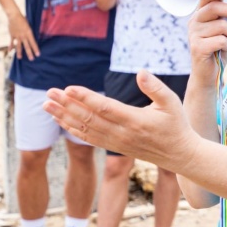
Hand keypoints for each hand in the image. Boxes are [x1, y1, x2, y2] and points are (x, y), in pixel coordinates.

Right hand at [8, 11, 39, 59]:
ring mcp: (17, 36)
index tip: (38, 54)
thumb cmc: (23, 19)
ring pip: (18, 46)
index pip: (33, 42)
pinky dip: (10, 46)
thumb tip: (32, 36)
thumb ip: (29, 32)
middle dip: (29, 53)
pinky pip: (11, 42)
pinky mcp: (12, 35)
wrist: (14, 15)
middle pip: (27, 46)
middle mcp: (23, 35)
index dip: (36, 49)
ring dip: (19, 52)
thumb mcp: (29, 25)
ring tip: (20, 58)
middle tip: (32, 59)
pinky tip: (10, 51)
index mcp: (29, 33)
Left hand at [44, 70, 197, 170]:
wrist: (180, 155)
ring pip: (85, 130)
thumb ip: (155, 87)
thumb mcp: (172, 102)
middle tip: (49, 93)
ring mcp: (117, 142)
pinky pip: (90, 139)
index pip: (105, 108)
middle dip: (67, 105)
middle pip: (89, 118)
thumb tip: (140, 72)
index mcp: (135, 121)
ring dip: (64, 117)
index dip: (85, 98)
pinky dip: (73, 129)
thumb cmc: (176, 125)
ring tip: (47, 105)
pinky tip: (61, 120)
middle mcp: (122, 134)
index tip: (68, 88)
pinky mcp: (115, 147)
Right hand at [189, 0, 226, 79]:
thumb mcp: (225, 28)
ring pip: (222, 26)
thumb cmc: (217, 49)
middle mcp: (194, 23)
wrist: (208, 74)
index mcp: (199, 16)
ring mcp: (194, 35)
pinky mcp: (198, 47)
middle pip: (215, 8)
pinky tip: (223, 52)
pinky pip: (222, 40)